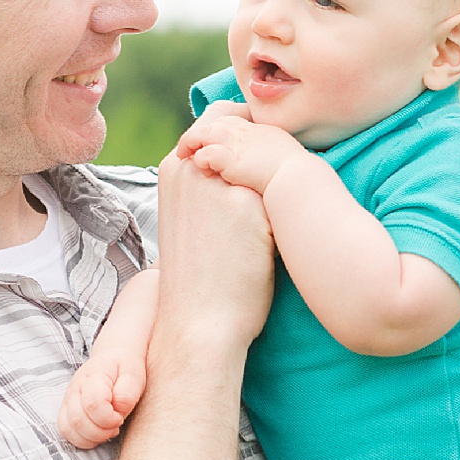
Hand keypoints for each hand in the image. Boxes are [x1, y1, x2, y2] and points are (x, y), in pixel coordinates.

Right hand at [59, 349, 145, 447]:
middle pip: (78, 419)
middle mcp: (76, 386)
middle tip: (116, 425)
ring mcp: (68, 398)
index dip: (108, 418)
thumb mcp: (134, 375)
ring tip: (107, 430)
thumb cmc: (124, 368)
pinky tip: (98, 433)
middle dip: (101, 431)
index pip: (93, 403)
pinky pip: (66, 431)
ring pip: (69, 428)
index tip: (120, 417)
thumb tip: (117, 410)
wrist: (113, 358)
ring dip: (91, 437)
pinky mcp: (66, 409)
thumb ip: (127, 393)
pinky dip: (82, 439)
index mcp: (94, 375)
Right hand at [153, 150, 273, 353]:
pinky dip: (284, 221)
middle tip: (248, 224)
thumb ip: (208, 180)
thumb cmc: (201, 272)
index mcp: (175, 166)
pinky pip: (282, 199)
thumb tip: (244, 159)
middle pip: (249, 150)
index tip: (240, 204)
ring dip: (273, 198)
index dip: (243, 166)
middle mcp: (193, 167)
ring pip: (267, 174)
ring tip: (254, 238)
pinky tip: (265, 249)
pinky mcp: (248, 206)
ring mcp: (219, 184)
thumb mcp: (190, 212)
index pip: (225, 137)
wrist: (200, 321)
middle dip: (259, 178)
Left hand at [174, 105, 308, 195]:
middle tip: (186, 147)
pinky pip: (207, 153)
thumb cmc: (296, 174)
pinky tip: (201, 169)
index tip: (207, 139)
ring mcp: (237, 143)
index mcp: (258, 130)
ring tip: (183, 154)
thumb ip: (268, 154)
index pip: (229, 120)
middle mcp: (245, 132)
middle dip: (198, 133)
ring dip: (191, 142)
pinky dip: (201, 159)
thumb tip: (263, 163)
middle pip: (214, 122)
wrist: (298, 180)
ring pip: (204, 133)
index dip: (215, 129)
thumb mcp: (283, 155)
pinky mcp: (230, 158)